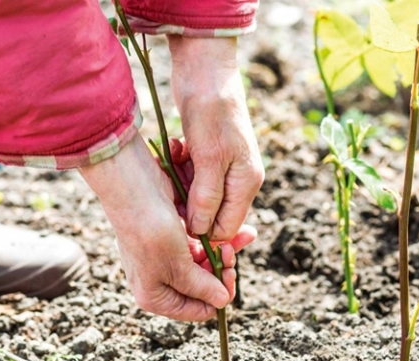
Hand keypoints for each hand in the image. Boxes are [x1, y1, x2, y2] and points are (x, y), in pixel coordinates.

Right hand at [77, 134, 254, 320]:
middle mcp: (161, 280)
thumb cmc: (150, 230)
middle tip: (230, 253)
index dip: (218, 296)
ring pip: (206, 264)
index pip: (197, 310)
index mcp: (154, 296)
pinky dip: (218, 241)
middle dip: (222, 271)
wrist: (133, 185)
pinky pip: (203, 246)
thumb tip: (221, 302)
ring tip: (236, 238)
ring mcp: (168, 258)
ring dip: (224, 254)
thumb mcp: (178, 265)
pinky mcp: (175, 238)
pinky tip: (236, 232)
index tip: (230, 274)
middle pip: (204, 287)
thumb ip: (201, 287)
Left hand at [168, 36, 264, 240]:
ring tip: (174, 157)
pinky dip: (178, 166)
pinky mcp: (207, 155)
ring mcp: (223, 168)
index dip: (199, 229)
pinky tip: (175, 148)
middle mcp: (238, 179)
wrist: (204, 70)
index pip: (225, 229)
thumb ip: (206, 198)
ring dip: (179, 181)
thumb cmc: (210, 112)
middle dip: (186, 202)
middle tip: (172, 180)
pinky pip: (189, 176)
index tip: (175, 214)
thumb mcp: (208, 159)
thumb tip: (200, 232)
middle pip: (208, 213)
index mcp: (247, 183)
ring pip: (195, 195)